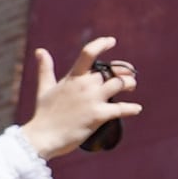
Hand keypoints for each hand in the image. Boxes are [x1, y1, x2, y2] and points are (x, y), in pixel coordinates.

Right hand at [22, 36, 142, 158]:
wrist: (43, 137)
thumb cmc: (44, 113)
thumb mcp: (44, 88)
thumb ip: (45, 69)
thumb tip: (40, 50)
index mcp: (73, 77)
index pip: (88, 53)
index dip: (101, 44)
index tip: (112, 41)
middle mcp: (85, 85)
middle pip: (111, 71)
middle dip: (123, 71)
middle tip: (129, 75)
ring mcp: (92, 100)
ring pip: (120, 84)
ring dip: (130, 84)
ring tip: (132, 87)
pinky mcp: (98, 116)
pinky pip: (121, 109)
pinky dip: (132, 109)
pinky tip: (137, 109)